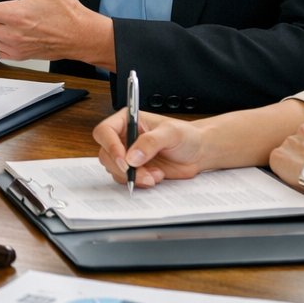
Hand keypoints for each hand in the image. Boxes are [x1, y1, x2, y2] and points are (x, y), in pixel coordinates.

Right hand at [92, 109, 206, 188]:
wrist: (198, 153)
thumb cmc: (186, 136)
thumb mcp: (171, 133)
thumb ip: (151, 142)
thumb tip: (132, 156)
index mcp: (127, 120)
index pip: (105, 131)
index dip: (110, 146)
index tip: (124, 161)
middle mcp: (124, 137)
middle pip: (106, 154)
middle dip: (123, 167)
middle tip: (142, 173)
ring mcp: (128, 155)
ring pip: (114, 169)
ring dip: (134, 176)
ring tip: (155, 174)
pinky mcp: (134, 170)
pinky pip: (126, 179)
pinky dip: (140, 182)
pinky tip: (156, 176)